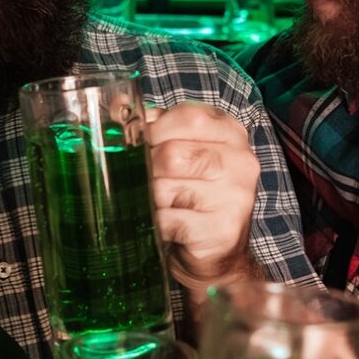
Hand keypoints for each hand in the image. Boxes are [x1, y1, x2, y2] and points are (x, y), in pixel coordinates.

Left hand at [147, 104, 260, 292]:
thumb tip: (118, 103)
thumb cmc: (192, 197)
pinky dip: (157, 225)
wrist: (218, 255)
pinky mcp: (222, 230)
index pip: (188, 117)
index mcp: (230, 134)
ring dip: (150, 200)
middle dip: (147, 171)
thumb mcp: (180, 151)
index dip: (154, 131)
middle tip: (144, 183)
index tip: (141, 146)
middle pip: (172, 154)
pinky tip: (163, 227)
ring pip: (166, 188)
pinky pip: (169, 221)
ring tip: (158, 205)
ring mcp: (235, 197)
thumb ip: (154, 125)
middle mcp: (240, 161)